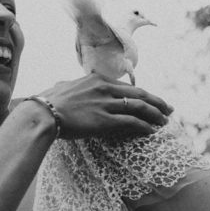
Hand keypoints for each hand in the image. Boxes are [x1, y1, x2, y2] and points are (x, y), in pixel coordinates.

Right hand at [39, 73, 172, 138]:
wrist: (40, 114)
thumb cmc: (46, 103)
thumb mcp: (61, 87)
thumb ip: (69, 85)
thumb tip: (62, 84)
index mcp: (96, 79)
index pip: (125, 86)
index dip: (141, 93)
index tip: (150, 99)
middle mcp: (104, 88)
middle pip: (138, 93)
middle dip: (156, 102)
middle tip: (169, 109)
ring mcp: (105, 103)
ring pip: (138, 107)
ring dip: (155, 115)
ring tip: (164, 122)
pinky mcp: (104, 120)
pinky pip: (131, 122)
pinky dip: (144, 126)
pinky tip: (151, 131)